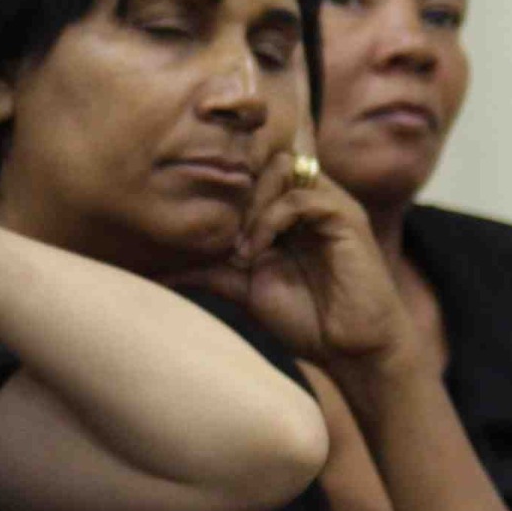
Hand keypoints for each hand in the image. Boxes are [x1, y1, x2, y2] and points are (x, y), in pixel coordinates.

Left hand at [207, 143, 408, 369]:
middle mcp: (310, 200)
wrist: (352, 350)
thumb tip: (159, 270)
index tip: (197, 220)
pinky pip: (303, 197)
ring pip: (283, 169)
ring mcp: (330, 206)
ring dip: (251, 203)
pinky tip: (256, 249)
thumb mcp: (245, 288)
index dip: (223, 187)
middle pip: (266, 159)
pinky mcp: (346, 219)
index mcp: (289, 211)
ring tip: (238, 247)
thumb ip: (210, 269)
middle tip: (220, 235)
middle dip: (235, 191)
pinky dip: (271, 218)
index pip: (252, 171)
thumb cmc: (306, 319)